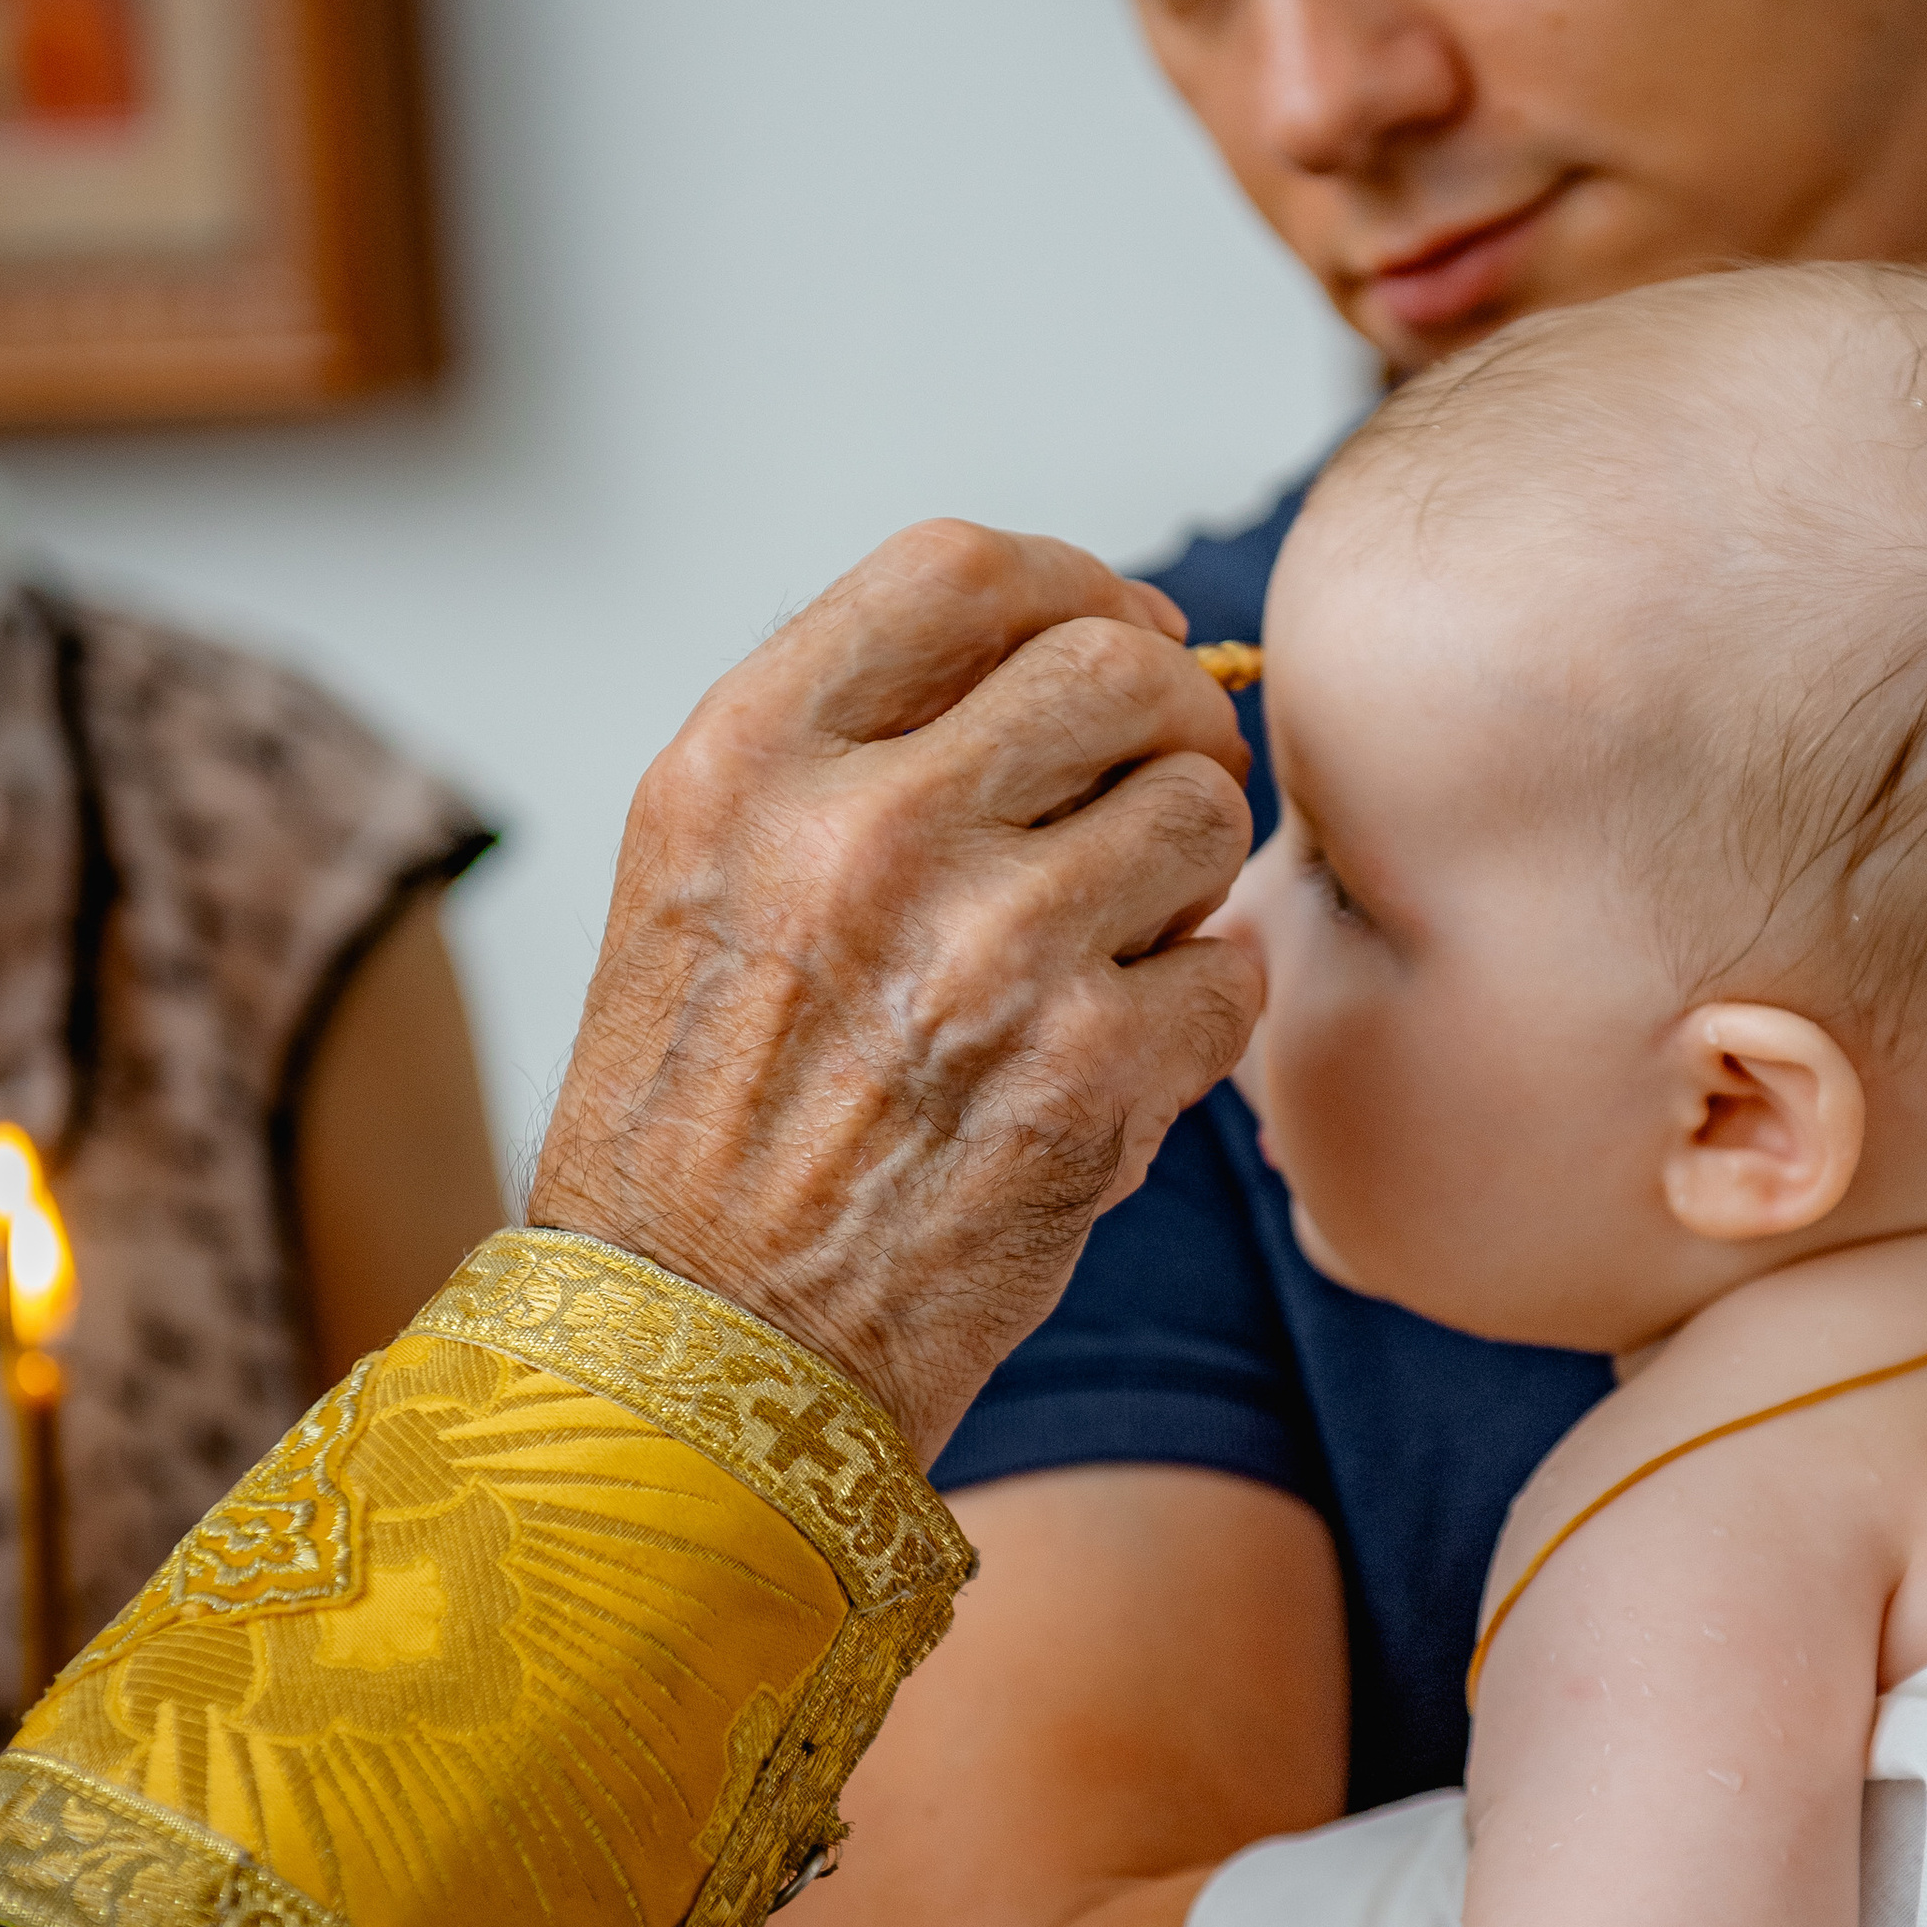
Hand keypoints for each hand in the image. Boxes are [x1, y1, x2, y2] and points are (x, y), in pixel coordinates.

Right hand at [531, 523, 1259, 1460]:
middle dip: (1167, 718)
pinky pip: (1229, 973)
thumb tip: (1078, 637)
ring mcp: (981, 955)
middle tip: (1154, 790)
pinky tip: (1122, 1057)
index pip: (965, 569)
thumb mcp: (704, 878)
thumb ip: (855, 746)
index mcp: (747, 764)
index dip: (1077, 589)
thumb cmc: (705, 1123)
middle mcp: (860, 834)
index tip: (1113, 636)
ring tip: (1120, 941)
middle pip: (1115, 664)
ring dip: (1192, 869)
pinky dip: (1202, 1014)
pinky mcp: (1083, 1081)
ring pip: (1200, 807)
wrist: (697, 1357)